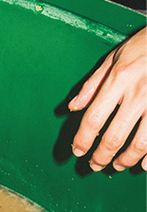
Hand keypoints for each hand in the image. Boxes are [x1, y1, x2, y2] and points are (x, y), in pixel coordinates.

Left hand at [69, 27, 146, 171]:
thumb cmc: (146, 46)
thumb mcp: (115, 57)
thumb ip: (93, 84)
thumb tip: (73, 106)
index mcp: (120, 79)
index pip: (94, 118)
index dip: (83, 139)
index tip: (78, 151)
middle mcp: (139, 93)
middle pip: (114, 137)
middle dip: (101, 157)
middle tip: (95, 164)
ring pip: (140, 144)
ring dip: (126, 160)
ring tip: (118, 165)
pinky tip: (144, 164)